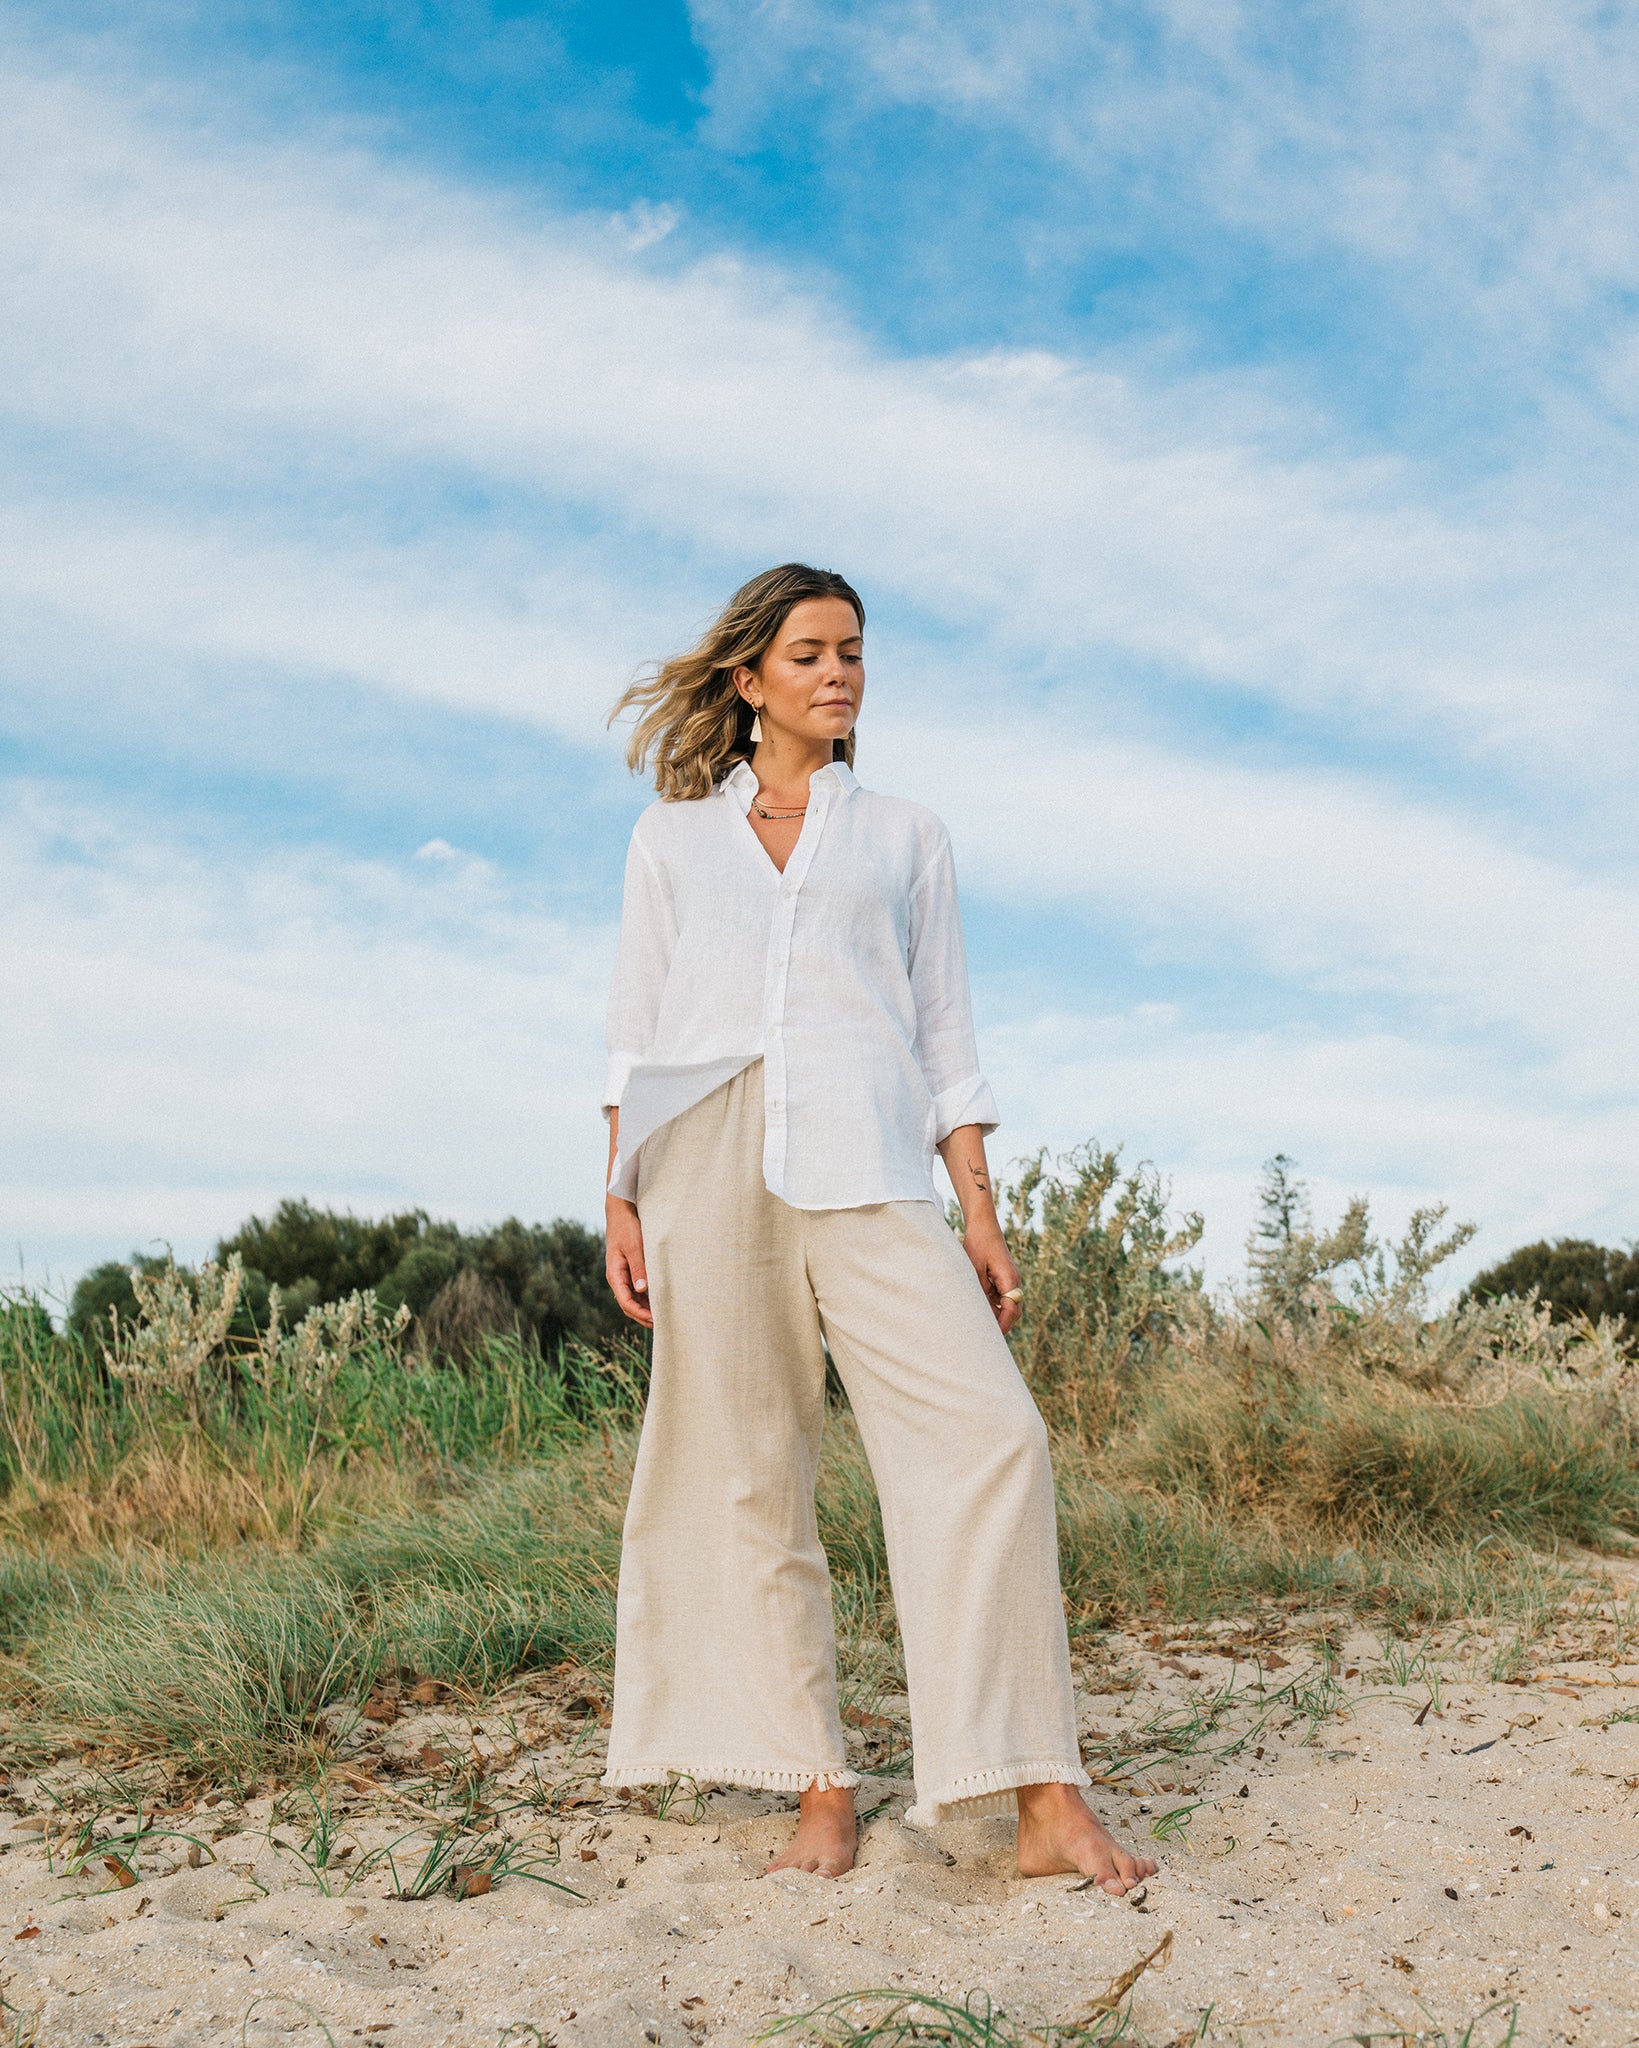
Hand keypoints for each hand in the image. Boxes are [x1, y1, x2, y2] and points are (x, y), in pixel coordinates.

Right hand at [605, 1198, 652, 1326]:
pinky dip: (646, 1297)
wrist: (622, 1212)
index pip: (625, 1302)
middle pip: (628, 1304)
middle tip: (661, 1324)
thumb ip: (639, 1268)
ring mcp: (623, 1274)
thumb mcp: (634, 1247)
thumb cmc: (627, 1228)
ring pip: (633, 1298)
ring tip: (661, 1316)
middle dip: (642, 1316)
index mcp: (614, 1275)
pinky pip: (637, 1289)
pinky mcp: (630, 1269)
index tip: (654, 1320)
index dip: (639, 1313)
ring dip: (645, 1308)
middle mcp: (618, 1277)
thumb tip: (642, 1290)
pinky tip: (658, 1301)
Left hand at [962, 1219, 1022, 1335]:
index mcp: (1010, 1280)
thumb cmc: (978, 1244)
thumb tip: (981, 1310)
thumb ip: (980, 1291)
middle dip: (1001, 1324)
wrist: (983, 1226)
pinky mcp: (1003, 1277)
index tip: (991, 1337)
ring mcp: (1009, 1279)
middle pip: (1012, 1310)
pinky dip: (992, 1304)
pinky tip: (978, 1309)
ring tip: (978, 1326)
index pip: (1011, 1310)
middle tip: (985, 1338)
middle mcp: (1013, 1281)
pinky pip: (1001, 1296)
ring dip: (995, 1314)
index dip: (1002, 1326)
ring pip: (1006, 1304)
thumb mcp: (974, 1269)